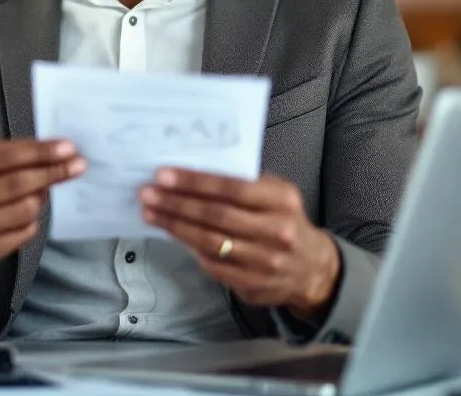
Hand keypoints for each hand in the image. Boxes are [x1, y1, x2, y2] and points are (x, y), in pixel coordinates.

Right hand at [0, 139, 85, 305]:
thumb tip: (46, 152)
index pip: (6, 158)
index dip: (41, 152)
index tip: (67, 148)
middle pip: (19, 184)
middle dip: (54, 173)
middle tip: (77, 165)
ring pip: (27, 209)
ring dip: (41, 196)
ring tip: (40, 189)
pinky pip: (25, 232)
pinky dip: (31, 219)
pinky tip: (23, 212)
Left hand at [140, 170, 340, 320]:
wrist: (313, 269)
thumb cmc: (284, 221)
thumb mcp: (275, 195)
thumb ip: (242, 185)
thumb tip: (190, 175)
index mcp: (282, 200)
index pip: (232, 188)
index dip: (195, 182)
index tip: (164, 175)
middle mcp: (277, 231)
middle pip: (217, 215)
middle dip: (176, 203)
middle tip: (148, 193)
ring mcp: (266, 261)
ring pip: (210, 242)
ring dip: (175, 226)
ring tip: (150, 212)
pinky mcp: (253, 284)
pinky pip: (212, 264)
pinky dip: (188, 247)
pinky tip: (172, 234)